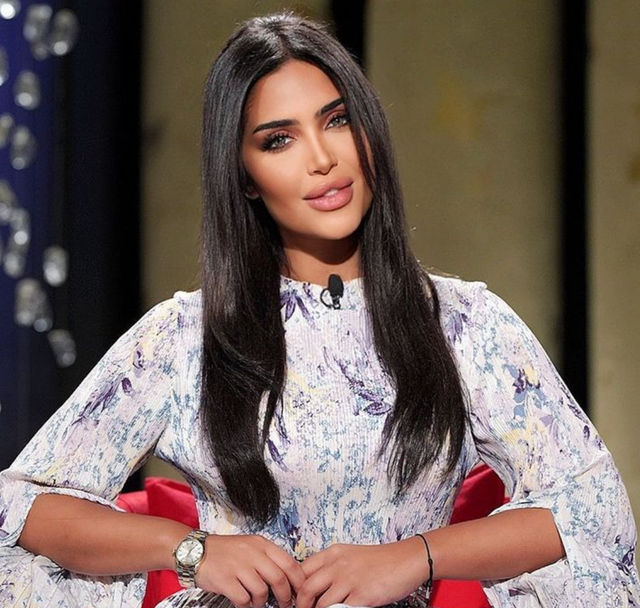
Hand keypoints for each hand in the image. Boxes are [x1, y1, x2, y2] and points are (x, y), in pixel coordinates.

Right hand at [194, 534, 305, 607]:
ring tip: (256, 602)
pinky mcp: (225, 580)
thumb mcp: (250, 546)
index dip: (298, 581)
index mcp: (262, 544)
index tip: (300, 592)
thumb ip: (267, 558)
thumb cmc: (225, 551)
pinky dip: (246, 605)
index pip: (289, 563)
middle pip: (279, 579)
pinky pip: (244, 599)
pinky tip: (243, 602)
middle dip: (284, 597)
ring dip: (261, 602)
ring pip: (262, 591)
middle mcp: (253, 553)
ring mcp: (239, 566)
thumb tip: (288, 578)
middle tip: (284, 604)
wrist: (196, 551)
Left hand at [295, 538, 427, 607]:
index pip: (301, 569)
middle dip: (301, 605)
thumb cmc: (381, 561)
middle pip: (305, 587)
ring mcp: (349, 580)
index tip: (295, 598)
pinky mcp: (361, 595)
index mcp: (333, 553)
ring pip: (320, 603)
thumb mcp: (351, 556)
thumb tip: (313, 585)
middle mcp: (337, 564)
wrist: (407, 559)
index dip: (295, 587)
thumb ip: (332, 567)